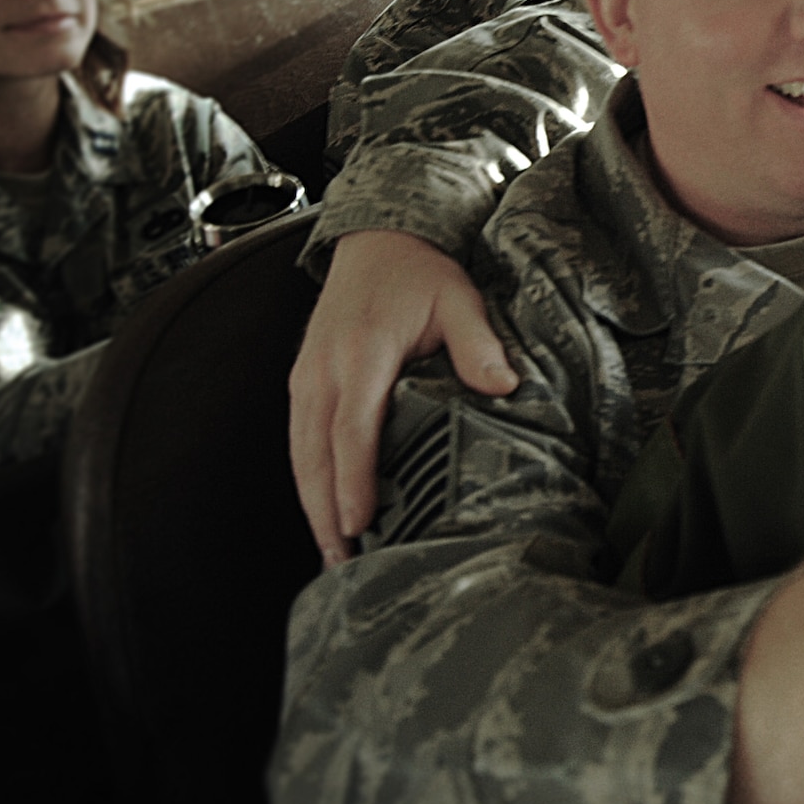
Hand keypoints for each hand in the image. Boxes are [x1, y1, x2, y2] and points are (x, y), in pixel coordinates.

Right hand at [289, 230, 517, 564]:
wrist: (376, 240)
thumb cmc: (419, 273)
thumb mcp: (459, 298)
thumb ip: (477, 344)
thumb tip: (504, 386)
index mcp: (362, 353)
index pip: (353, 428)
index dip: (354, 479)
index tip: (359, 521)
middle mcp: (324, 370)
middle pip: (316, 454)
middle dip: (327, 512)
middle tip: (343, 563)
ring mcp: (307, 377)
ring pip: (301, 453)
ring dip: (313, 505)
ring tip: (332, 553)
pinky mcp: (303, 382)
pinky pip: (299, 440)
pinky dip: (308, 480)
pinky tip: (324, 512)